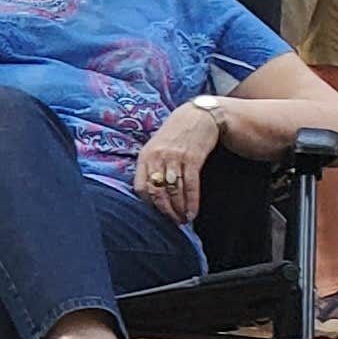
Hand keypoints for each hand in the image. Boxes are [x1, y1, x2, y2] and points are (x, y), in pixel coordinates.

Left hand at [134, 104, 220, 222]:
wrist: (196, 115)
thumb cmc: (174, 135)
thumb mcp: (156, 147)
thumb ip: (151, 167)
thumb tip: (152, 194)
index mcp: (145, 156)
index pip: (141, 187)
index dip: (149, 204)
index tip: (157, 214)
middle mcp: (157, 157)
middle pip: (157, 192)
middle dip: (165, 211)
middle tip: (173, 222)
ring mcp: (175, 157)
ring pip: (174, 191)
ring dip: (179, 210)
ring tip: (183, 220)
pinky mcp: (192, 157)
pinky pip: (190, 185)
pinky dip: (192, 202)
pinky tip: (193, 212)